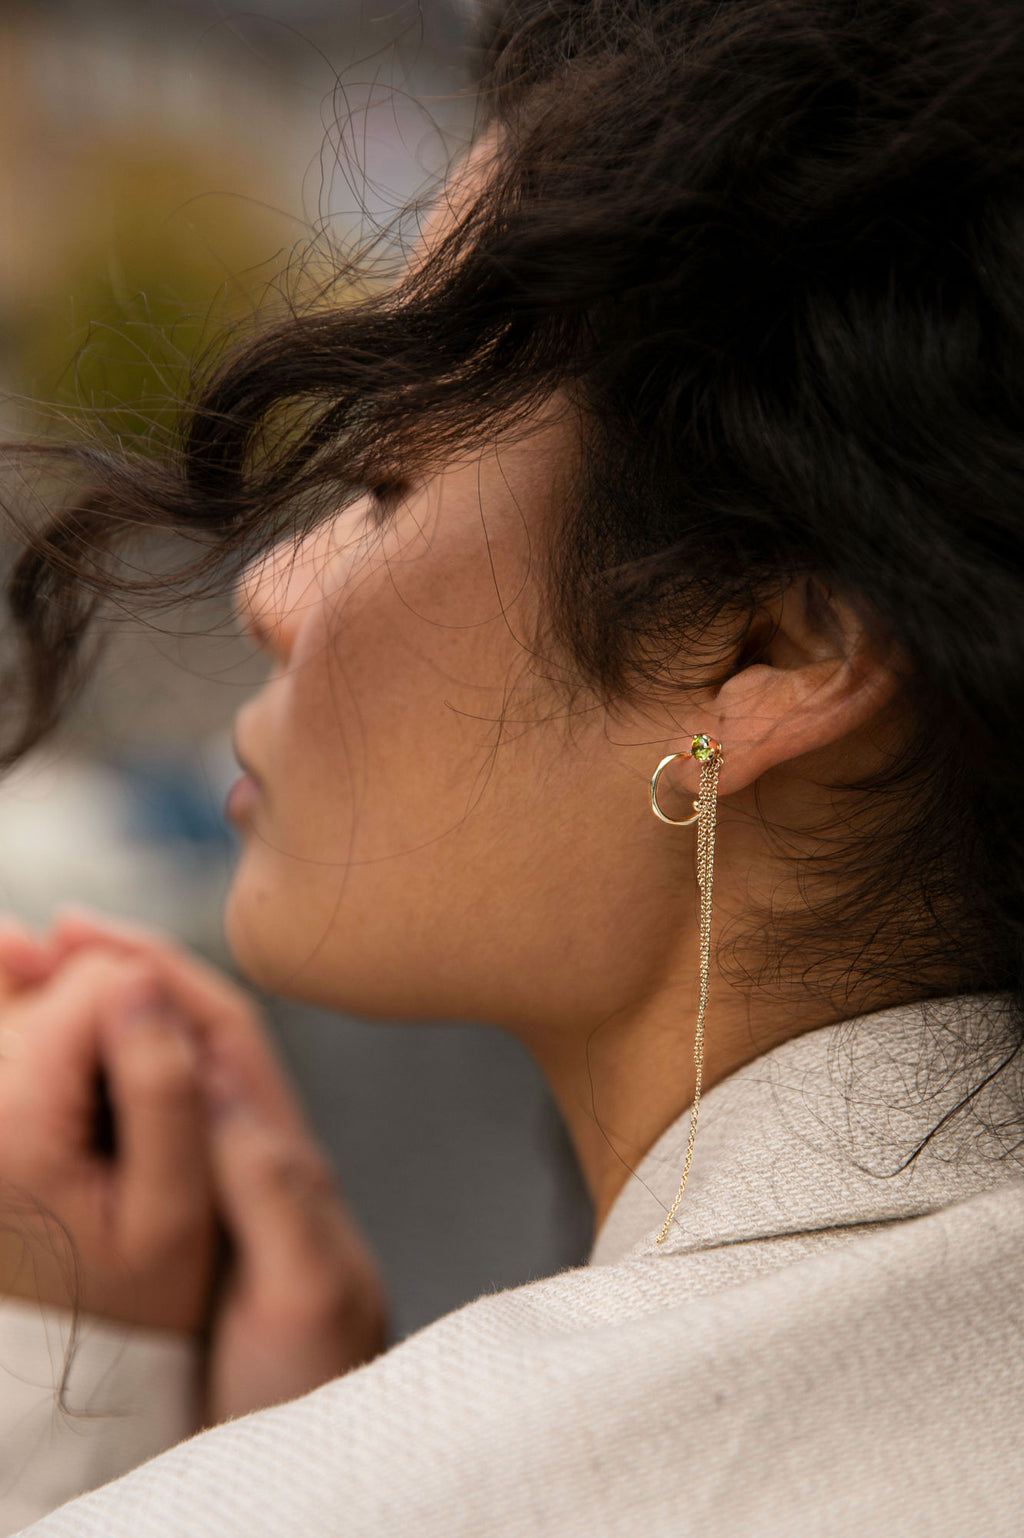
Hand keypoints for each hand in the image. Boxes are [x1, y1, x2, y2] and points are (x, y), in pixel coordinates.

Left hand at [0, 942, 214, 1331]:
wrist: (53, 1366)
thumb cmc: (127, 1300)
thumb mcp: (173, 1209)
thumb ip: (163, 1085)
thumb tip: (143, 979)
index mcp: (15, 1114)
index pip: (101, 976)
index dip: (162, 1009)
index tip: (184, 1083)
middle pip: (59, 976)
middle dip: (117, 1016)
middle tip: (145, 1107)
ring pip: (32, 991)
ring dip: (80, 1023)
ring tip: (110, 1104)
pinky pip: (11, 1022)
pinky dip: (44, 1029)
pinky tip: (73, 1072)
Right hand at [1, 909, 389, 1421]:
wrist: (322, 1474)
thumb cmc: (318, 1391)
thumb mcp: (306, 1291)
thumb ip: (272, 1191)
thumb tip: (212, 1086)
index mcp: (285, 1162)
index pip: (221, 1033)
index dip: (156, 970)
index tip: (84, 931)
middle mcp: (256, 1163)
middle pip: (187, 1040)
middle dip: (121, 978)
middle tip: (41, 940)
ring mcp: (221, 1198)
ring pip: (161, 1084)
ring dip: (106, 1027)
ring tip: (33, 990)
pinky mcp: (193, 1240)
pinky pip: (143, 1144)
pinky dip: (99, 1099)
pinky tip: (54, 1092)